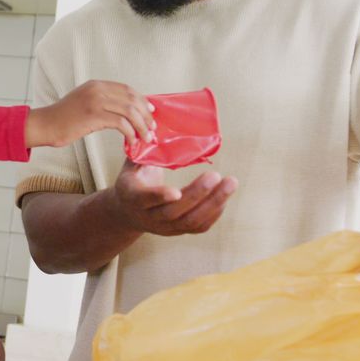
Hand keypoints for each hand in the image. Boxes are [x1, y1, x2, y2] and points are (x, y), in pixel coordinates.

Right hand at [25, 80, 155, 147]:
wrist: (45, 125)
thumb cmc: (63, 118)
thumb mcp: (83, 101)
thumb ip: (101, 101)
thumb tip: (124, 111)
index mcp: (96, 84)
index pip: (127, 89)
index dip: (142, 100)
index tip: (151, 112)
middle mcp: (97, 89)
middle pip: (132, 99)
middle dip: (146, 115)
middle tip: (152, 128)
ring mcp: (95, 101)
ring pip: (130, 111)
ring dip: (142, 126)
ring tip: (146, 137)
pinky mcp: (93, 115)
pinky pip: (121, 123)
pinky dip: (130, 133)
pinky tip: (131, 141)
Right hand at [107, 159, 238, 235]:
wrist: (129, 212)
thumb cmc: (132, 181)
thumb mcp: (131, 166)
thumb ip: (141, 151)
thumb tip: (154, 129)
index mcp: (133, 198)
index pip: (146, 199)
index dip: (160, 196)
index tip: (176, 191)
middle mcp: (149, 216)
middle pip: (174, 212)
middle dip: (197, 194)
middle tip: (215, 175)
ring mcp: (165, 227)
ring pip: (191, 221)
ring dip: (214, 202)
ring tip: (230, 182)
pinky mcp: (179, 231)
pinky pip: (200, 226)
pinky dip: (215, 210)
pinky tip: (225, 194)